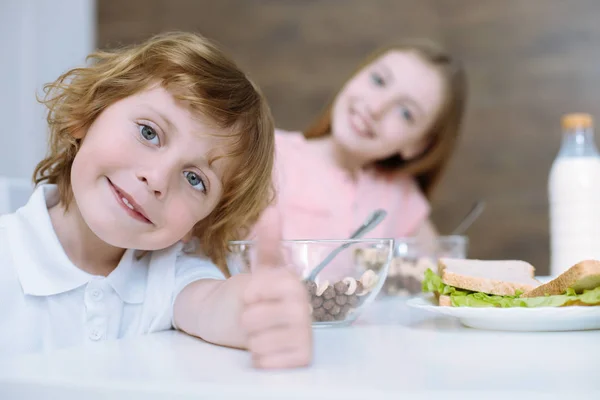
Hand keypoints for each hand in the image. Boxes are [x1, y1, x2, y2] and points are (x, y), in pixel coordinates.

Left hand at [240, 213, 312, 368]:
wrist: (255, 325)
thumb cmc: (257, 296)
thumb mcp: (260, 268)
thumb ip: (268, 241)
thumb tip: (272, 209)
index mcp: (295, 285)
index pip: (263, 288)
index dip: (252, 292)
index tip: (252, 293)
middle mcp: (306, 309)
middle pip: (254, 318)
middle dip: (247, 318)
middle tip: (256, 315)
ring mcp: (306, 335)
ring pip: (258, 341)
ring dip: (251, 338)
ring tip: (261, 332)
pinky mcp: (303, 358)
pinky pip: (267, 361)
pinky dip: (259, 357)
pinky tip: (268, 349)